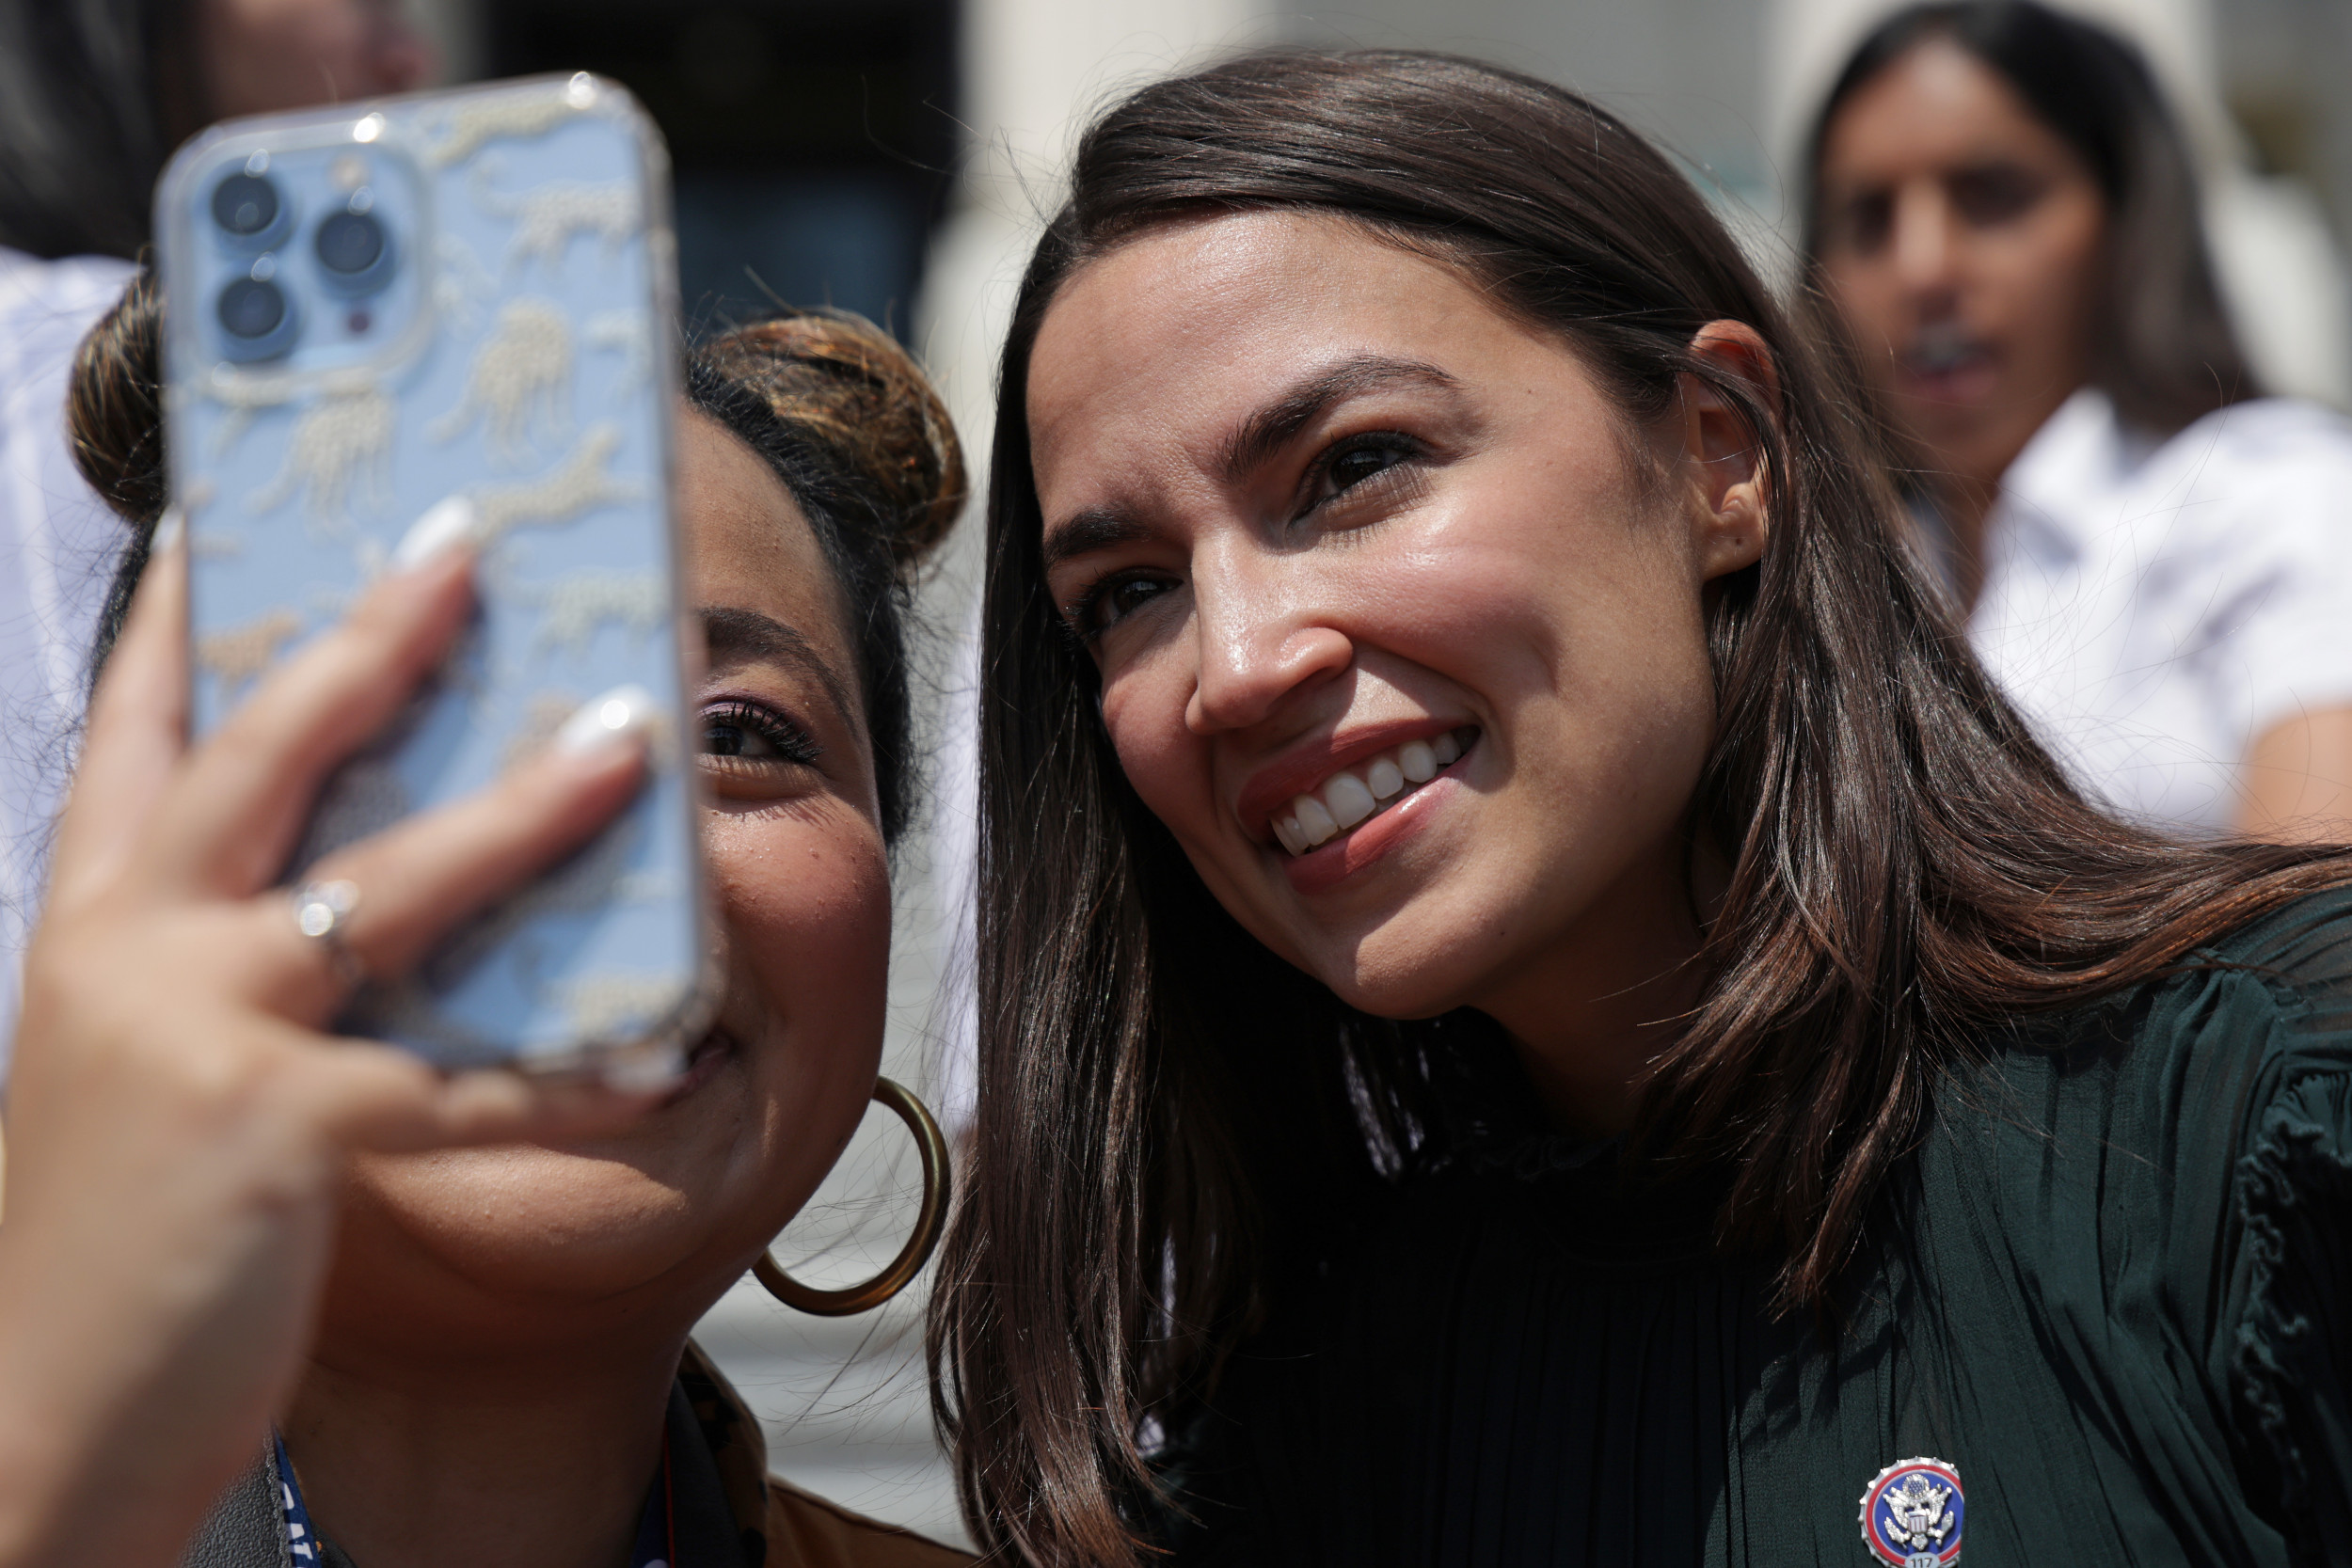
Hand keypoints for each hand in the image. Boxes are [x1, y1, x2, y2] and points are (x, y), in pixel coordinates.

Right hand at [0, 531, 660, 1566]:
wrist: (32, 1424)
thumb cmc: (105, 1239)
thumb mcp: (128, 1067)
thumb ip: (213, 966)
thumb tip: (351, 885)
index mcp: (90, 924)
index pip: (132, 735)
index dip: (178, 622)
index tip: (221, 521)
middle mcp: (133, 954)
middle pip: (268, 755)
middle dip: (372, 636)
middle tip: (464, 541)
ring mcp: (205, 1037)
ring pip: (394, 888)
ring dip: (526, 813)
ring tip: (632, 744)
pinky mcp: (281, 1138)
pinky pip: (470, 1090)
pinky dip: (574, 1077)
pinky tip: (663, 1056)